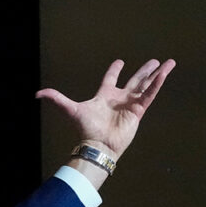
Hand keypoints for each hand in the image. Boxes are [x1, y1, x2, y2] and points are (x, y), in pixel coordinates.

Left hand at [35, 58, 175, 159]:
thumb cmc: (85, 129)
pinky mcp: (139, 111)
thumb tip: (37, 93)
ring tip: (168, 63)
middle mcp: (119, 99)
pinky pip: (150, 94)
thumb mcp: (70, 110)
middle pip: (134, 80)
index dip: (114, 70)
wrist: (98, 145)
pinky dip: (157, 84)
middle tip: (154, 61)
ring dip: (156, 75)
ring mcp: (130, 104)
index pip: (110, 79)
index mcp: (104, 96)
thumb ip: (56, 99)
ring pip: (146, 85)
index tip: (120, 62)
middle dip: (144, 71)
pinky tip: (165, 73)